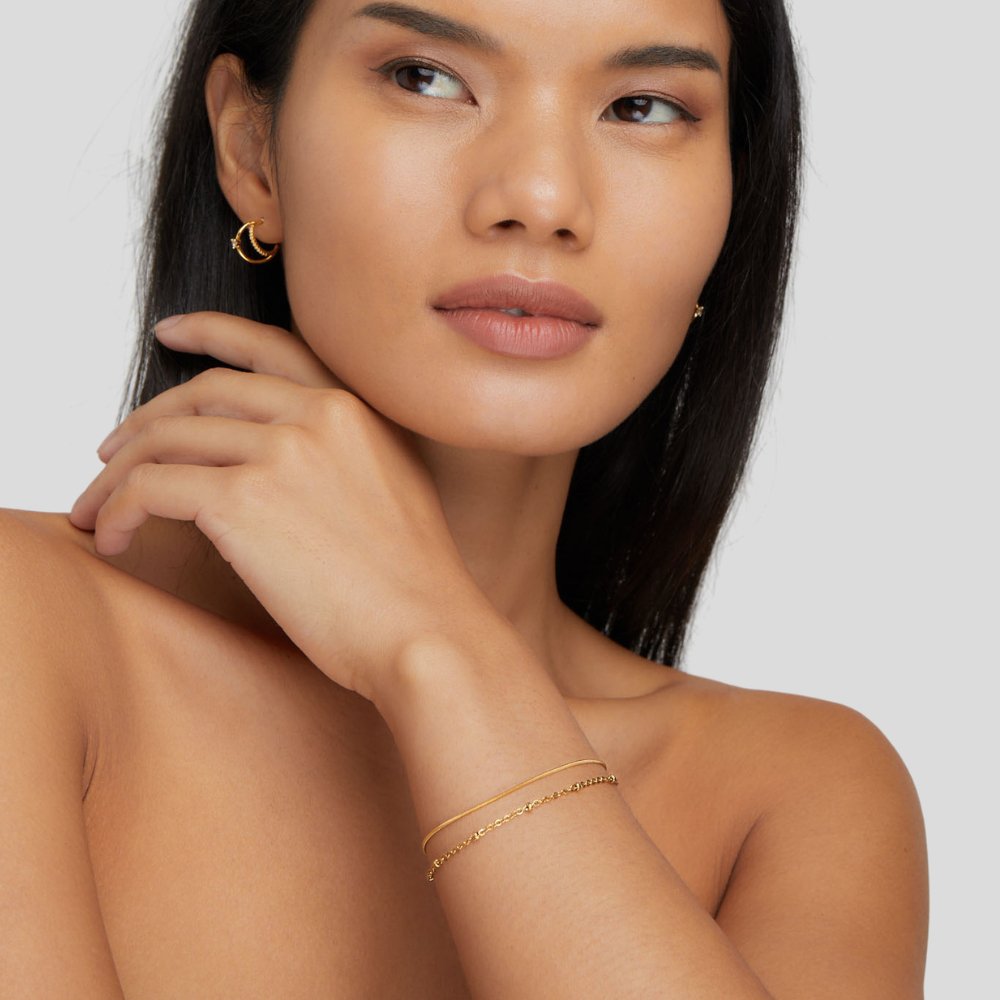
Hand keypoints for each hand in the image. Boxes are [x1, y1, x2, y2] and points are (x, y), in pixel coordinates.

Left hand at [69, 313, 485, 703]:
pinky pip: (149, 489)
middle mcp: (314, 416)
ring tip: (97, 506)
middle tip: (113, 450)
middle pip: (201, 395)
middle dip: (145, 421)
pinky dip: (117, 510)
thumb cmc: (414, 582)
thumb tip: (275, 469)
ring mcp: (277, 453)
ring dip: (117, 473)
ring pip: (164, 440)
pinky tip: (113, 538)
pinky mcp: (240, 501)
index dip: (210, 332)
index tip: (171, 333)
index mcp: (354, 409)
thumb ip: (340, 456)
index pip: (268, 347)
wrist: (427, 630)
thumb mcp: (394, 490)